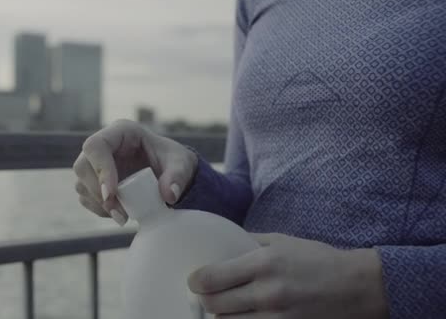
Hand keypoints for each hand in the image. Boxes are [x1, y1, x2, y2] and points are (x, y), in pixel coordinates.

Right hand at [73, 119, 197, 225]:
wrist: (172, 174)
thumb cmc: (174, 162)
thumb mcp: (182, 165)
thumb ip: (177, 177)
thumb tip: (168, 195)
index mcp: (121, 132)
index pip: (96, 146)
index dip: (100, 169)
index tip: (112, 194)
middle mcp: (104, 146)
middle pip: (82, 166)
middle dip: (97, 192)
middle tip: (119, 212)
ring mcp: (96, 164)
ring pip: (81, 183)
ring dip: (99, 204)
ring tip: (123, 216)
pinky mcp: (95, 182)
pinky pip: (86, 197)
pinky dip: (100, 210)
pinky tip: (119, 214)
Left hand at [188, 233, 388, 318]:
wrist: (356, 286)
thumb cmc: (316, 259)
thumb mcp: (281, 241)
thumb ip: (248, 242)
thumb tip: (219, 243)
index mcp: (263, 264)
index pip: (212, 279)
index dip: (196, 281)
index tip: (195, 280)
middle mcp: (267, 293)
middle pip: (214, 306)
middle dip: (205, 301)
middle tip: (207, 295)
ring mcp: (277, 318)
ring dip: (221, 317)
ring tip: (225, 307)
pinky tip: (242, 316)